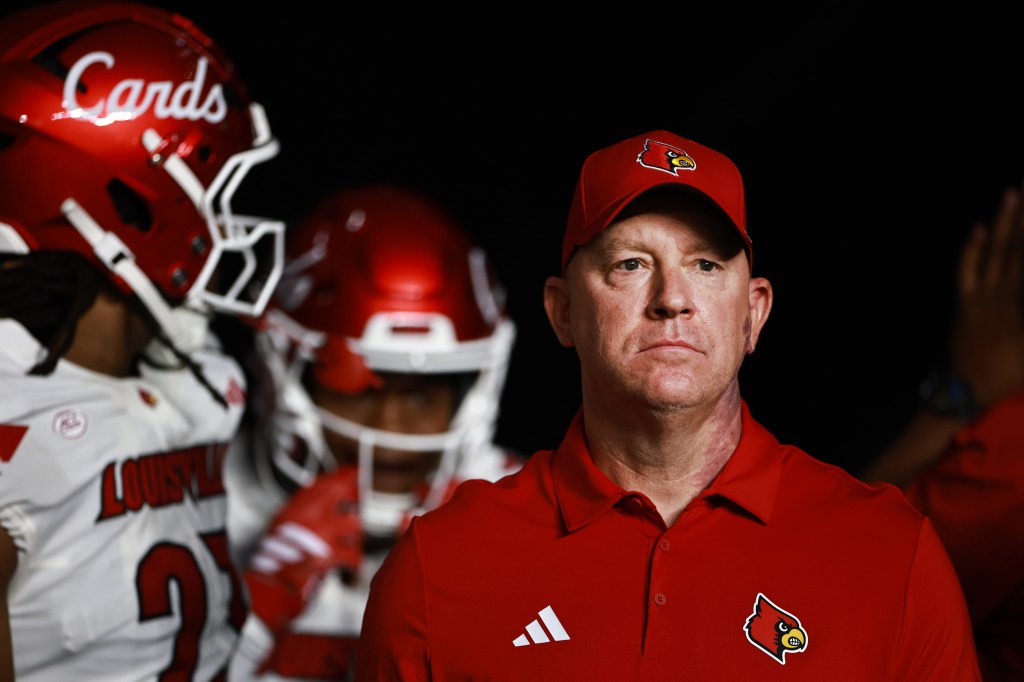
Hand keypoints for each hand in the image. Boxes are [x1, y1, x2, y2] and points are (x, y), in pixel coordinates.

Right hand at [243, 466, 362, 633]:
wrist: (266, 585)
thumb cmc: (271, 557)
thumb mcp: (281, 523)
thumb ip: (301, 509)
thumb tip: (318, 499)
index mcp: (298, 508)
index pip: (327, 484)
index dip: (345, 477)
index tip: (355, 473)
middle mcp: (312, 518)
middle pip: (348, 498)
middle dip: (357, 500)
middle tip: (358, 502)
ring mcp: (322, 536)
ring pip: (355, 526)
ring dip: (355, 534)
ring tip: (351, 540)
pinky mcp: (329, 558)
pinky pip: (353, 556)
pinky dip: (354, 563)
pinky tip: (352, 567)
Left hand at [951, 183, 1023, 407]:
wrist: (967, 391)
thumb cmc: (1010, 374)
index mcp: (1019, 303)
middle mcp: (1000, 293)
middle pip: (1016, 245)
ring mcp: (979, 296)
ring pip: (992, 251)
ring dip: (1001, 221)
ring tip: (1009, 193)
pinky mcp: (964, 303)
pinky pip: (966, 270)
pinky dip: (972, 248)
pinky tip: (978, 229)